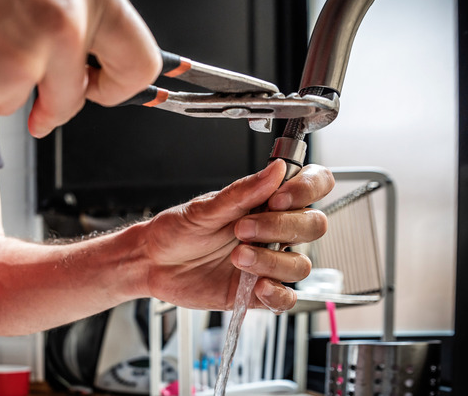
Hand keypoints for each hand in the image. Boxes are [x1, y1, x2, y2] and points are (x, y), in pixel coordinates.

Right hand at [0, 0, 160, 136]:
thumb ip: (70, 4)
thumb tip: (89, 48)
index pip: (139, 61)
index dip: (118, 84)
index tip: (98, 87)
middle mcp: (63, 26)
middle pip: (78, 99)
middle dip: (59, 103)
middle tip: (33, 90)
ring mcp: (22, 62)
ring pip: (22, 99)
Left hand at [141, 159, 333, 312]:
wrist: (154, 262)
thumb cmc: (178, 230)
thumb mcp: (205, 208)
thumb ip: (242, 192)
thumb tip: (275, 170)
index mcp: (266, 202)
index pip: (312, 186)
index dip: (307, 189)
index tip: (278, 198)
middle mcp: (274, 231)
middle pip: (313, 225)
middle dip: (283, 227)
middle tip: (243, 229)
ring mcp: (269, 262)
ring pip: (300, 264)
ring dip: (271, 261)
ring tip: (236, 257)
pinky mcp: (258, 293)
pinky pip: (287, 298)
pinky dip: (276, 294)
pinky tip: (256, 286)